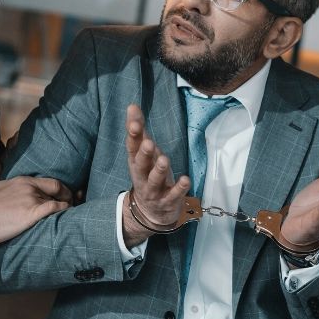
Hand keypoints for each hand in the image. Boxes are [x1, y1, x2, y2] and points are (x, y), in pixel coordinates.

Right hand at [0, 174, 72, 246]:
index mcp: (20, 180)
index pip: (48, 181)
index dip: (60, 189)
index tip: (65, 195)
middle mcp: (29, 186)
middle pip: (57, 188)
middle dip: (68, 196)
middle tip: (74, 203)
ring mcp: (31, 199)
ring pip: (58, 199)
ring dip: (68, 206)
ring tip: (72, 214)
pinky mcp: (32, 213)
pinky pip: (56, 208)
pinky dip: (65, 211)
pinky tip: (67, 216)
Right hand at [122, 104, 189, 245]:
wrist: (150, 212)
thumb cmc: (148, 175)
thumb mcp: (143, 153)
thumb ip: (138, 131)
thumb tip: (132, 106)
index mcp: (136, 162)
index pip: (132, 147)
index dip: (133, 135)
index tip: (134, 123)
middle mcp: (142, 176)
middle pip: (141, 164)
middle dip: (144, 154)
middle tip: (149, 143)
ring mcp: (154, 191)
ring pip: (155, 180)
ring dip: (159, 170)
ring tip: (164, 160)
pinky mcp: (167, 201)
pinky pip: (173, 195)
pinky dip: (179, 188)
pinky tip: (185, 180)